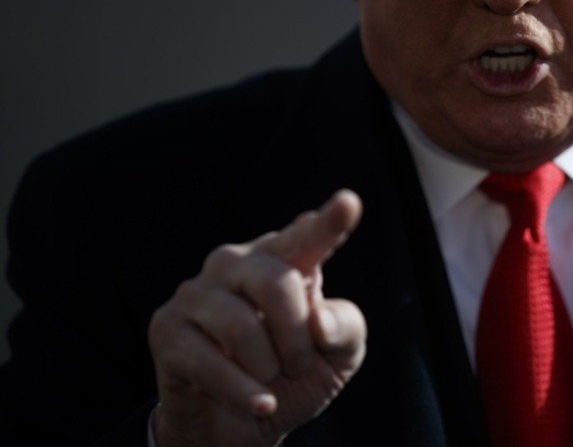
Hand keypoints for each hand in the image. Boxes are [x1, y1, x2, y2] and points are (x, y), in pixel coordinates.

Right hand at [148, 190, 366, 446]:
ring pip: (242, 325)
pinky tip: (260, 404)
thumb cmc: (292, 374)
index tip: (349, 203)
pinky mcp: (167, 329)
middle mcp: (235, 263)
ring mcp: (196, 292)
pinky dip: (243, 392)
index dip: (328, 223)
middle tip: (297, 364)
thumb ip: (345, 328)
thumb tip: (318, 320)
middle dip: (297, 338)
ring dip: (268, 368)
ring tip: (270, 379)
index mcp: (283, 258)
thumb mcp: (339, 355)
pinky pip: (209, 362)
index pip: (306, 237)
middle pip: (277, 282)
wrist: (240, 425)